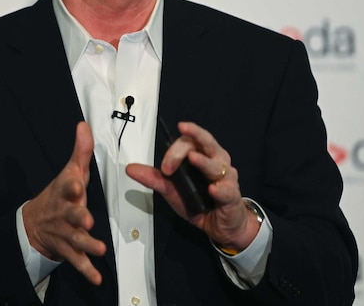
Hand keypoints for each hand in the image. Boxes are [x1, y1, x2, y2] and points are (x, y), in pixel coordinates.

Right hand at [22, 121, 106, 284]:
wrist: (34, 223)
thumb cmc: (59, 194)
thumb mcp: (70, 171)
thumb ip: (80, 151)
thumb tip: (84, 125)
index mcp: (66, 192)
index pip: (68, 187)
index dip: (73, 186)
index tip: (78, 184)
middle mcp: (64, 213)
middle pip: (71, 214)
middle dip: (78, 217)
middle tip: (87, 220)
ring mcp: (65, 232)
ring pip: (76, 239)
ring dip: (87, 244)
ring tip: (100, 249)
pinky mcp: (68, 249)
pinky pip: (77, 260)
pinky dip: (87, 270)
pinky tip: (97, 278)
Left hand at [126, 121, 259, 252]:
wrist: (221, 226)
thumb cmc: (201, 203)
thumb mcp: (173, 191)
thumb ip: (155, 178)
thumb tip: (131, 169)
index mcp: (204, 155)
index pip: (190, 141)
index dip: (175, 149)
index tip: (164, 167)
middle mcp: (217, 162)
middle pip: (206, 144)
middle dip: (190, 141)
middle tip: (179, 137)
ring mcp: (227, 178)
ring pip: (216, 165)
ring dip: (204, 162)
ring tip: (193, 158)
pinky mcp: (232, 197)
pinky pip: (227, 191)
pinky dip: (220, 189)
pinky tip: (212, 189)